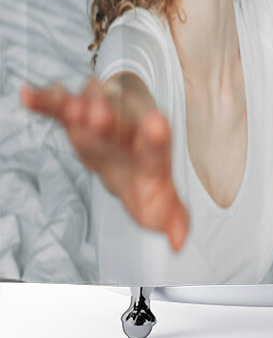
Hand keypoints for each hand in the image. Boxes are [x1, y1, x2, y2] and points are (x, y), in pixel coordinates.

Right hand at [20, 78, 189, 251]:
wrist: (134, 141)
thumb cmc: (143, 174)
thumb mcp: (158, 199)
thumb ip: (171, 216)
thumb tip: (179, 242)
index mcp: (150, 151)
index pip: (156, 145)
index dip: (156, 136)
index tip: (157, 125)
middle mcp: (128, 128)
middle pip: (120, 121)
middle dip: (109, 118)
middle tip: (101, 117)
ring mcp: (103, 115)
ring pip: (93, 103)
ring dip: (82, 104)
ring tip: (72, 108)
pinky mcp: (76, 113)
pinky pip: (59, 103)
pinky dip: (45, 100)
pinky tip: (28, 95)